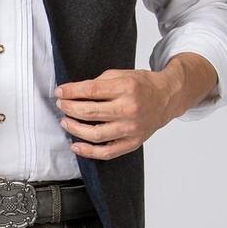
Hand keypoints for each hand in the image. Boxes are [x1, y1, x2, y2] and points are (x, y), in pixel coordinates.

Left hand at [55, 68, 169, 158]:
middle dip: (69, 108)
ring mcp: (131, 128)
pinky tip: (76, 146)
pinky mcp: (133, 142)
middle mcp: (129, 109)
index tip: (60, 92)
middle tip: (61, 105)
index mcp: (126, 88)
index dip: (71, 92)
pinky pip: (107, 152)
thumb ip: (99, 83)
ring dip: (75, 129)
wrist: (166, 98)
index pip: (91, 91)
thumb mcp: (121, 75)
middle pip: (90, 112)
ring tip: (65, 122)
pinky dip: (88, 151)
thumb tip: (73, 93)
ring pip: (95, 134)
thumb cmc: (142, 86)